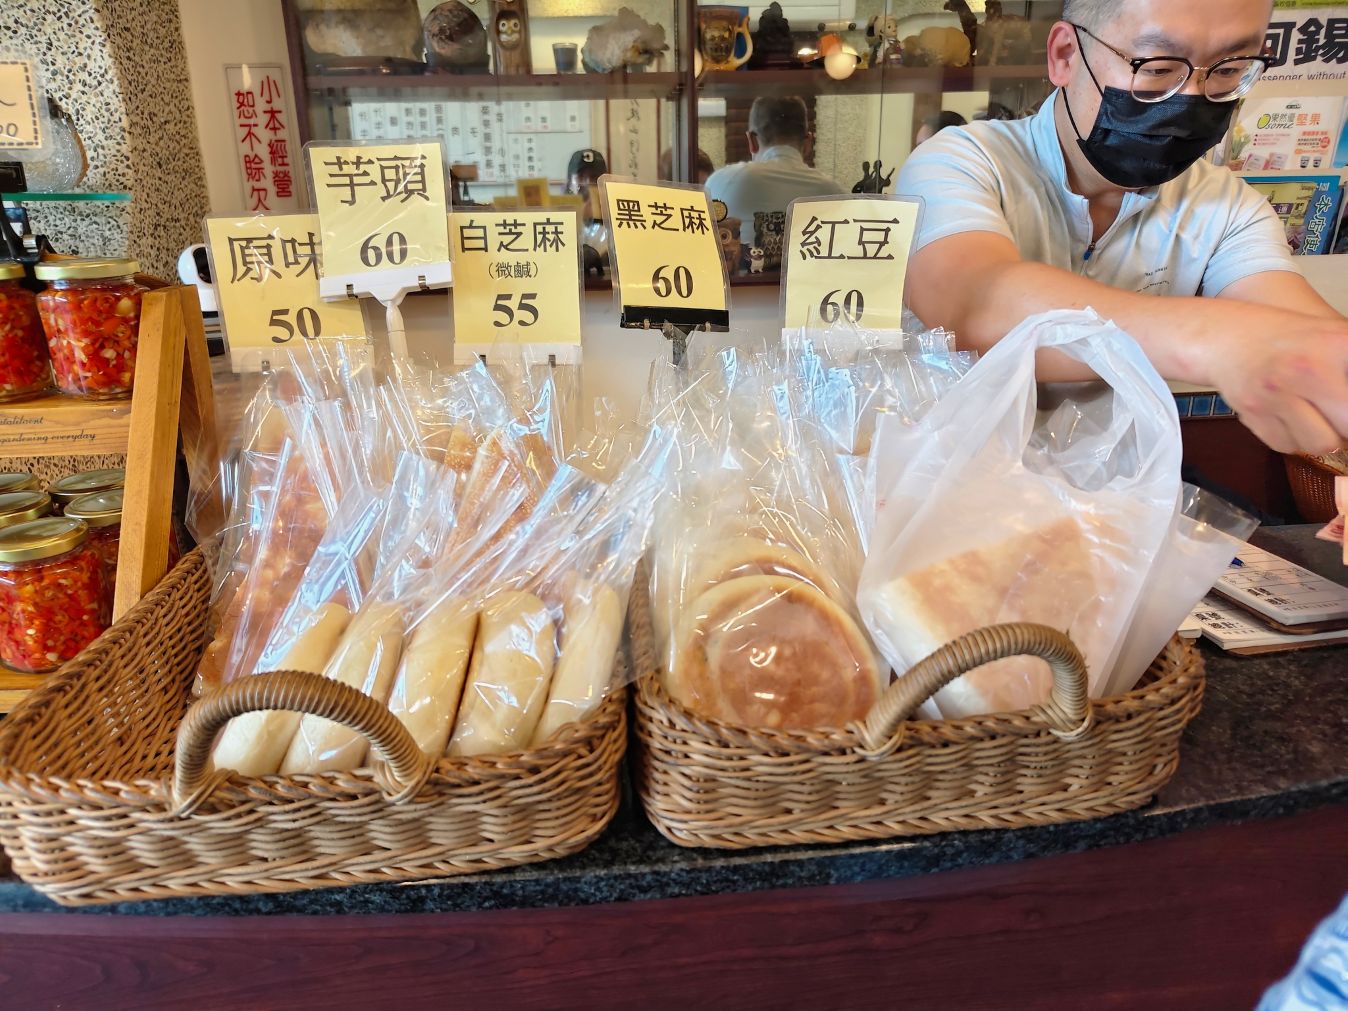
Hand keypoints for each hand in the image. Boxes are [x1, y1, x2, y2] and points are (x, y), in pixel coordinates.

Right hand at [1196, 306, 1347, 455]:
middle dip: (1346, 427)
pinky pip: (1287, 446)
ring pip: (1320, 444)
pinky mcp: (1253, 413)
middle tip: (1338, 416)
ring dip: (1324, 438)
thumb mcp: (1336, 337)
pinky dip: (1294, 440)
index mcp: (1336, 344)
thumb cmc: (1289, 339)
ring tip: (1317, 418)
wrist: (1226, 337)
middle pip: (1347, 428)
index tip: (1345, 411)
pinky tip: (1289, 418)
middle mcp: (1306, 369)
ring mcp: (1276, 393)